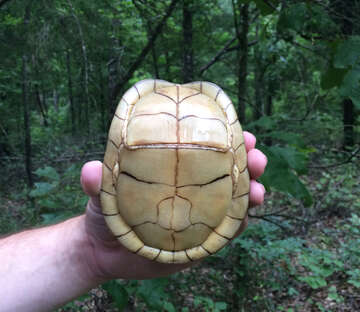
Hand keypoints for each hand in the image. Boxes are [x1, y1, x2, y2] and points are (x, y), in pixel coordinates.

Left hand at [81, 131, 266, 280]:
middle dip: (248, 163)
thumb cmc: (106, 212)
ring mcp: (200, 213)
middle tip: (257, 158)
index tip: (241, 131)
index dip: (226, 139)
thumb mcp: (101, 194)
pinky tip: (245, 218)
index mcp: (174, 169)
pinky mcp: (201, 239)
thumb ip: (96, 182)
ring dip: (252, 193)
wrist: (104, 250)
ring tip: (259, 191)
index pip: (205, 150)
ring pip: (234, 200)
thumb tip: (90, 170)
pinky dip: (239, 223)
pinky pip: (226, 231)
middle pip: (227, 172)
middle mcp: (192, 188)